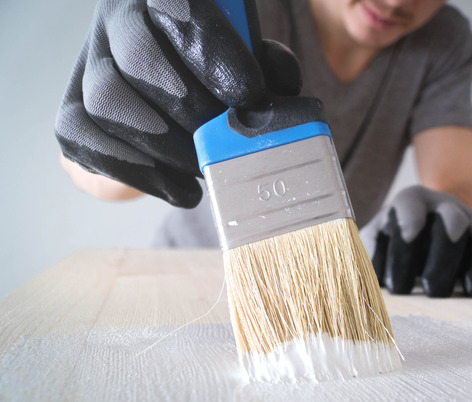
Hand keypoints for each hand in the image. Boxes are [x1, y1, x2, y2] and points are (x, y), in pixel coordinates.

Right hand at [55, 0, 301, 207]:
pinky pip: (80, 139)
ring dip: (165, 146)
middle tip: (226, 140)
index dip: (212, 51)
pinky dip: (136, 172)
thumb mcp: (254, 59)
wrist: (178, 94)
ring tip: (205, 170)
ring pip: (106, 101)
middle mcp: (119, 20)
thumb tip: (274, 94)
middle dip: (191, 108)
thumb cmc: (225, 71)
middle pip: (137, 57)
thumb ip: (270, 69)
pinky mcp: (72, 110)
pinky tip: (181, 189)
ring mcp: (90, 64)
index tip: (249, 95)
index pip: (175, 6)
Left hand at [360, 186, 471, 297]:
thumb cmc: (394, 242)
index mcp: (411, 203)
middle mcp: (445, 209)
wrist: (430, 222)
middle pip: (452, 224)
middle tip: (431, 288)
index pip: (410, 206)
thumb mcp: (375, 240)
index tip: (408, 238)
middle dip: (443, 256)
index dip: (410, 222)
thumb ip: (364, 255)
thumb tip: (356, 282)